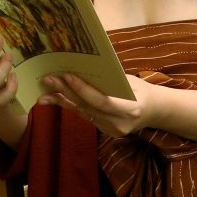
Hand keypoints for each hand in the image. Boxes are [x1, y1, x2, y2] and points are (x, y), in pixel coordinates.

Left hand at [39, 72, 160, 136]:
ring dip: (61, 101)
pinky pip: (84, 116)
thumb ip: (109, 79)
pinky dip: (69, 106)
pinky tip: (52, 100)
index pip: (101, 101)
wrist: (153, 111)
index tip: (66, 75)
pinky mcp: (104, 131)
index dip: (82, 89)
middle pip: (87, 106)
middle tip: (48, 79)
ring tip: (42, 93)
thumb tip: (83, 66)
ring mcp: (111, 130)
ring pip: (82, 112)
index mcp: (130, 108)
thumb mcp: (130, 81)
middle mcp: (119, 123)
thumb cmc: (141, 90)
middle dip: (66, 92)